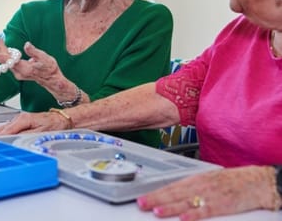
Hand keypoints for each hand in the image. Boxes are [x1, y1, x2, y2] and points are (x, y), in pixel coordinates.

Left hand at [0, 41, 86, 102]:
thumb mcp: (44, 58)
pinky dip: (6, 57)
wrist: (52, 79)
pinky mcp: (19, 72)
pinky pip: (10, 64)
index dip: (0, 56)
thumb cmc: (49, 68)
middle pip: (6, 62)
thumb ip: (34, 51)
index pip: (9, 61)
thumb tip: (27, 44)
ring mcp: (18, 73)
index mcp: (24, 68)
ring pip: (7, 63)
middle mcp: (19, 72)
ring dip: (1, 54)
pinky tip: (3, 50)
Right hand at [0, 110, 69, 136]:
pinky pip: (5, 126)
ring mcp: (19, 120)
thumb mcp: (41, 132)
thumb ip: (26, 136)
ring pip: (2, 127)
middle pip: (1, 128)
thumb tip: (14, 139)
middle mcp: (19, 118)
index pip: (6, 131)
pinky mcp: (20, 122)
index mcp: (23, 120)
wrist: (63, 118)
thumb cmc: (55, 124)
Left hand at [137, 166, 274, 219]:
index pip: (170, 187)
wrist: (255, 181)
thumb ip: (189, 187)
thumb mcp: (206, 180)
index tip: (141, 198)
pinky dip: (194, 214)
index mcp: (195, 180)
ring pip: (186, 202)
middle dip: (156, 200)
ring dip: (170, 207)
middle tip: (141, 204)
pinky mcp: (222, 205)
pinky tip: (184, 218)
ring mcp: (210, 195)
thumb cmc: (230, 181)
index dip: (155, 193)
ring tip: (156, 211)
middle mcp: (199, 186)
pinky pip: (206, 210)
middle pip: (174, 194)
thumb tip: (170, 194)